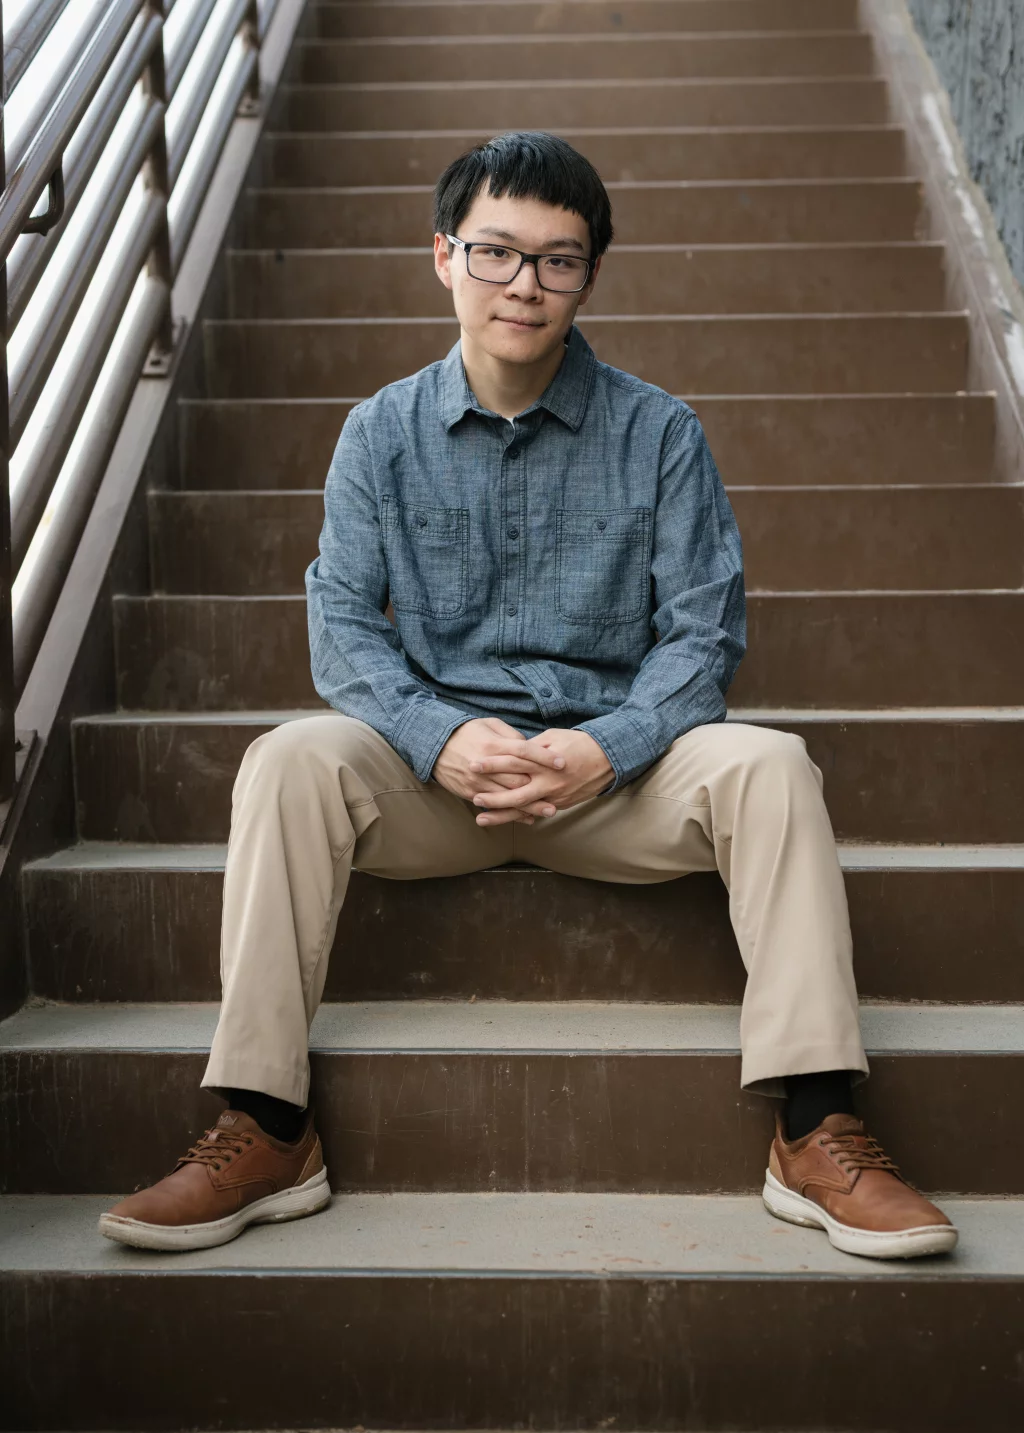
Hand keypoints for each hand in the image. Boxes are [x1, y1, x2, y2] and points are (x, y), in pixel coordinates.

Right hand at [433, 717, 566, 824]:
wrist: (434, 746)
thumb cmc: (465, 732)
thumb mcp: (488, 725)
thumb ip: (510, 736)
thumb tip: (530, 746)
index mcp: (492, 745)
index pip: (524, 751)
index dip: (544, 757)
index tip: (562, 762)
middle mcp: (487, 766)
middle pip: (519, 778)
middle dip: (542, 787)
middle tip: (563, 791)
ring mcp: (478, 782)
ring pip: (509, 797)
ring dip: (531, 806)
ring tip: (550, 810)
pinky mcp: (471, 793)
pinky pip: (495, 807)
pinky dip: (512, 813)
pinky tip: (527, 817)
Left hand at [467, 728, 613, 826]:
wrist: (608, 758)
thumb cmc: (578, 743)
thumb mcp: (553, 737)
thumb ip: (531, 748)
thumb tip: (510, 752)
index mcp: (545, 761)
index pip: (513, 762)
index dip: (492, 764)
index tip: (473, 765)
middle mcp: (549, 781)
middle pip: (515, 792)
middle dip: (492, 797)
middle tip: (473, 797)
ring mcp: (555, 796)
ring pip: (524, 809)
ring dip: (502, 815)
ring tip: (481, 819)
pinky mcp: (560, 804)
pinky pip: (536, 813)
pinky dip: (520, 817)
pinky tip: (504, 820)